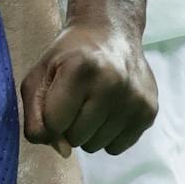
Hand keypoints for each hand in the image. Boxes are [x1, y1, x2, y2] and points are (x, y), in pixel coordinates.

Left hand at [21, 18, 156, 155]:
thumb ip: (34, 115)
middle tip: (76, 98)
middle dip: (69, 124)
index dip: (49, 116)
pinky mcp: (149, 111)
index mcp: (79, 68)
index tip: (55, 99)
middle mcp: (112, 83)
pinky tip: (109, 109)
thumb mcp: (39, 74)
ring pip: (96, 146)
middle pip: (75, 138)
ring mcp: (134, 98)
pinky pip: (117, 148)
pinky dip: (108, 135)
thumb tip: (62, 151)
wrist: (110, 32)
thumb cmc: (69, 55)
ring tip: (93, 101)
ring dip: (89, 131)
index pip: (53, 124)